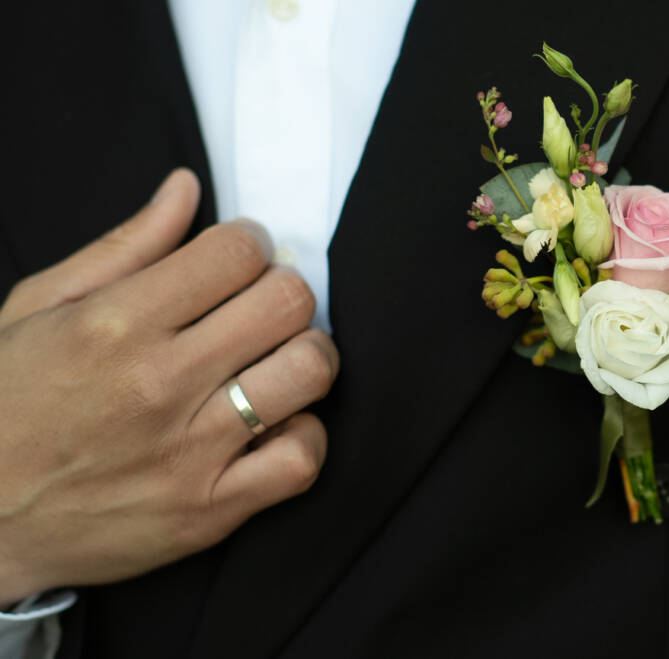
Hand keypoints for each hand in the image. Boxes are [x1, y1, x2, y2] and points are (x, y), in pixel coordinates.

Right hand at [0, 169, 337, 606]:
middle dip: (285, 292)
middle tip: (262, 307)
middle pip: (286, 303)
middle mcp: (159, 383)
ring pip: (308, 371)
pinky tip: (276, 425)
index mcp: (115, 323)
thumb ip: (125, 247)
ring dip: (307, 356)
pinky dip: (305, 437)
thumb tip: (187, 188)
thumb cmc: (7, 408)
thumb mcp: (39, 308)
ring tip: (278, 360)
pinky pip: (302, 460)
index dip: (249, 244)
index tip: (240, 258)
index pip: (236, 252)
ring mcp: (190, 450)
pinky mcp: (209, 509)